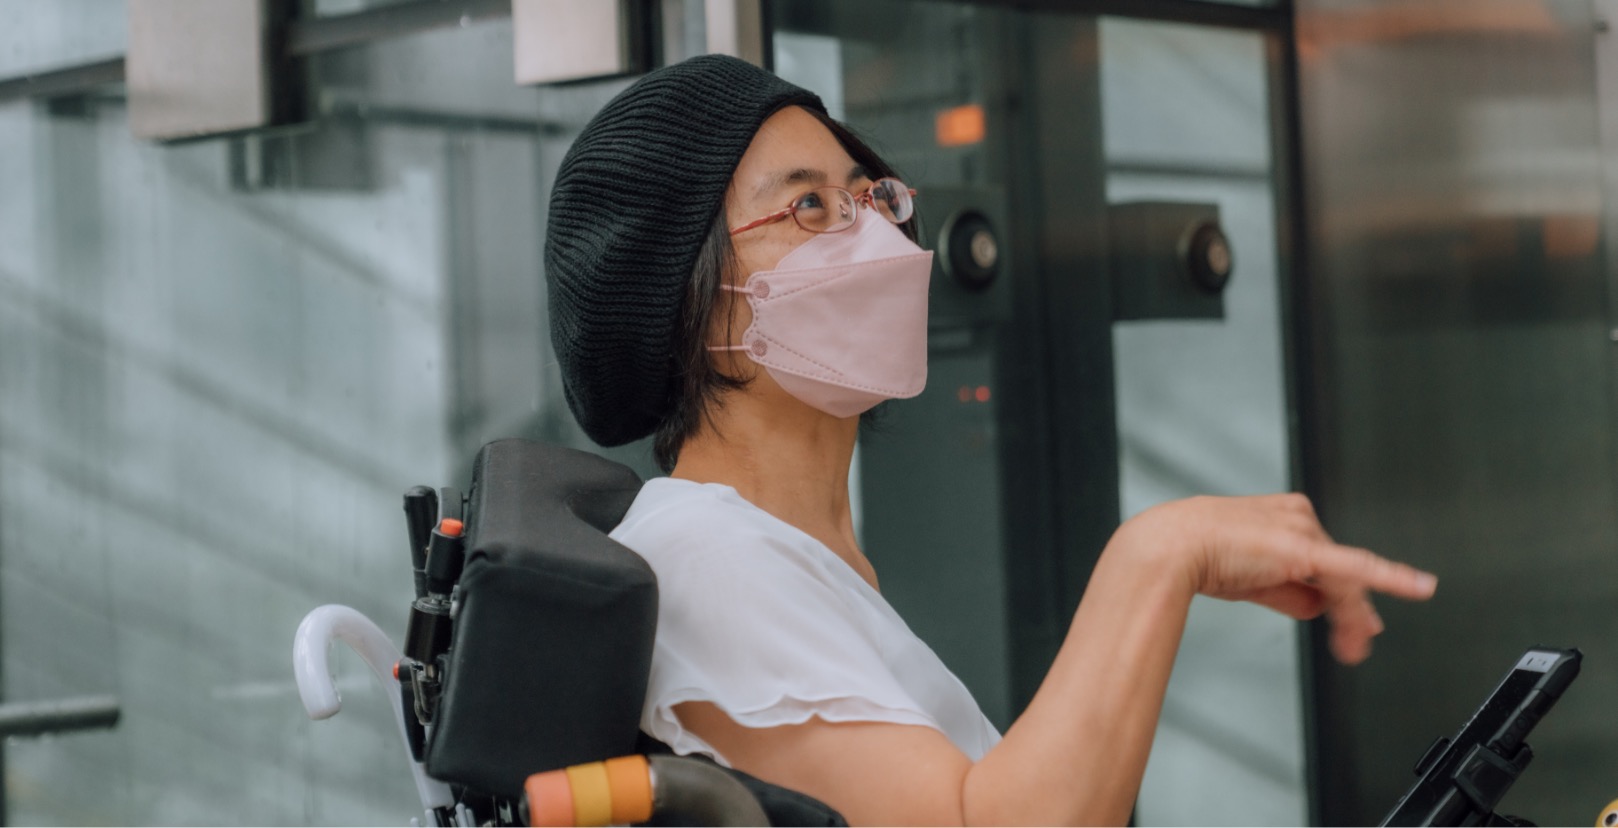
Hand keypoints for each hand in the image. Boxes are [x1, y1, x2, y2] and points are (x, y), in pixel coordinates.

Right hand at [1115, 493, 1436, 664]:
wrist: (1170, 547)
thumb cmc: (1195, 555)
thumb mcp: (1250, 579)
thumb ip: (1289, 591)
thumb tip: (1318, 607)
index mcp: (1284, 514)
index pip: (1325, 561)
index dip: (1339, 595)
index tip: (1352, 622)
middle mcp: (1299, 517)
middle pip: (1339, 573)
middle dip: (1349, 612)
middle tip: (1356, 646)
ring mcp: (1304, 531)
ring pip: (1345, 580)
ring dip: (1352, 617)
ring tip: (1354, 648)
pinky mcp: (1306, 550)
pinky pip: (1357, 567)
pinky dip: (1393, 578)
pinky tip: (1421, 588)